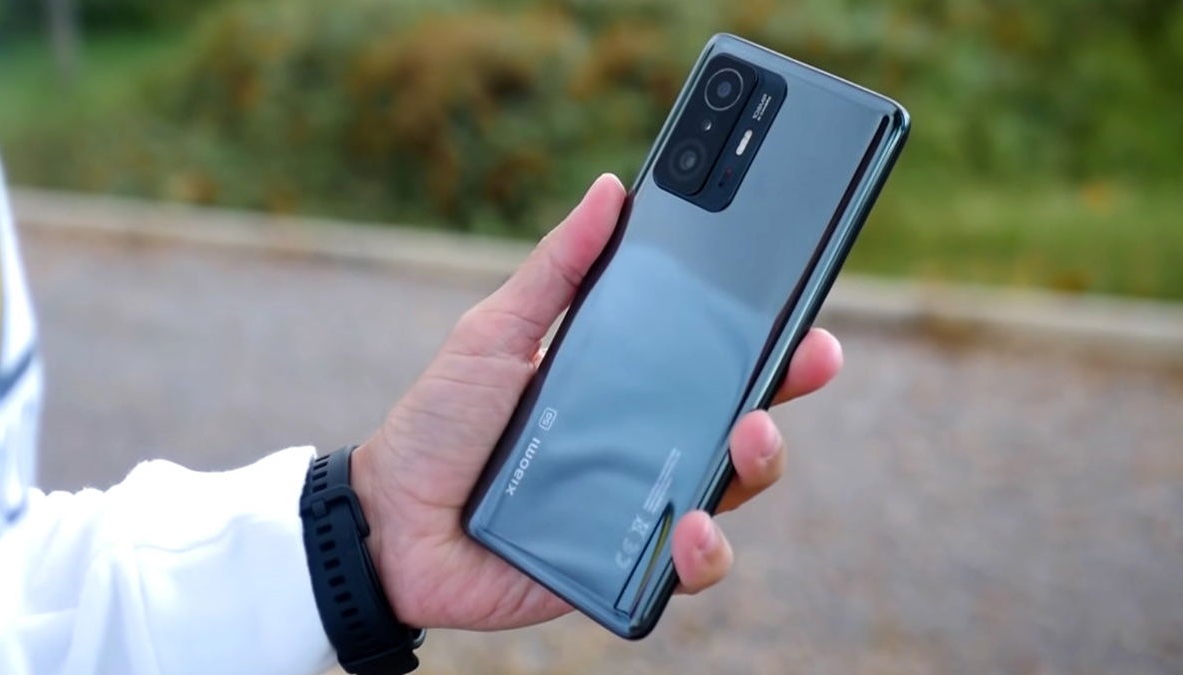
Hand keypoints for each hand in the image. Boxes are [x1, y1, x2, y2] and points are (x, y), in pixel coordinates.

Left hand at [351, 174, 841, 629]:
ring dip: (759, 464)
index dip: (766, 338)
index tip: (803, 312)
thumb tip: (611, 189)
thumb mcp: (495, 332)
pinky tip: (691, 527)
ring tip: (747, 440)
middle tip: (801, 362)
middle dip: (784, 390)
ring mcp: (640, 505)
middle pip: (741, 418)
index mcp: (623, 384)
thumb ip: (556, 270)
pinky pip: (688, 566)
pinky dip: (705, 552)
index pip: (711, 357)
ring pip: (732, 491)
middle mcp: (644, 442)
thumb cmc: (441, 423)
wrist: (388, 521)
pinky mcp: (625, 566)